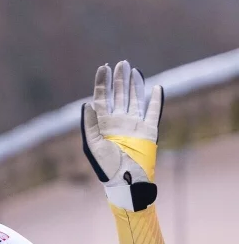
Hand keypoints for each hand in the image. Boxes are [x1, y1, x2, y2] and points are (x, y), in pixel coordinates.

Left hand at [81, 60, 163, 210]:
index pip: (102, 98)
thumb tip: (87, 103)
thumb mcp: (91, 144)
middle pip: (119, 95)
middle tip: (121, 63)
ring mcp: (134, 124)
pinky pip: (153, 112)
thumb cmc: (105, 166)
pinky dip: (156, 100)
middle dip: (119, 79)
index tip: (103, 67)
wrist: (124, 180)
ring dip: (135, 85)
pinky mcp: (149, 130)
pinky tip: (157, 87)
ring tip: (133, 70)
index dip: (102, 83)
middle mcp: (118, 121)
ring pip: (135, 99)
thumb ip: (89, 124)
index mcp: (103, 123)